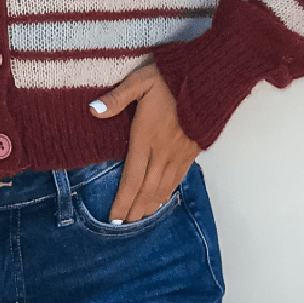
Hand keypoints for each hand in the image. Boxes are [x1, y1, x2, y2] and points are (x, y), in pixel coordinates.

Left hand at [88, 63, 199, 223]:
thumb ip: (117, 98)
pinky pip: (179, 177)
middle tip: (124, 226)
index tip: (114, 218)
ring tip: (140, 217)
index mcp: (146, 137)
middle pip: (147, 188)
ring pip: (163, 186)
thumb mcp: (140, 80)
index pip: (132, 177)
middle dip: (134, 208)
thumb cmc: (171, 76)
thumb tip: (93, 110)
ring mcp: (179, 152)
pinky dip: (168, 191)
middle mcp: (163, 150)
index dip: (122, 200)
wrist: (210, 76)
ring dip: (151, 204)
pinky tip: (162, 198)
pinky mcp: (193, 150)